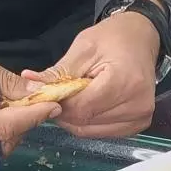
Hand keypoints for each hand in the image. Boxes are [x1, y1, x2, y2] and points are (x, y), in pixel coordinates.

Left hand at [22, 6, 162, 138]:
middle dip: (65, 112)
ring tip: (73, 97)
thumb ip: (57, 72)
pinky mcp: (140, 124)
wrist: (141, 38)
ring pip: (92, 131)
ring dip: (76, 119)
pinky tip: (87, 104)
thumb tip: (29, 85)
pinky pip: (104, 132)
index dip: (59, 104)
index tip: (47, 94)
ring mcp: (141, 117)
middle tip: (57, 95)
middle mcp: (137, 104)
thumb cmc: (113, 39)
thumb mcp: (82, 48)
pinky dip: (89, 122)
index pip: (82, 108)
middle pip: (86, 121)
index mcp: (124, 81)